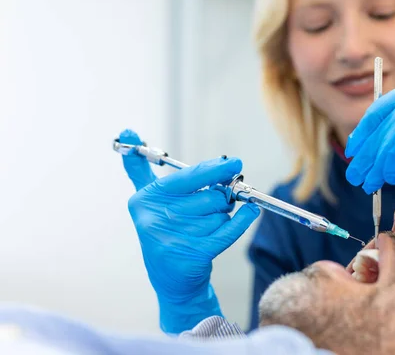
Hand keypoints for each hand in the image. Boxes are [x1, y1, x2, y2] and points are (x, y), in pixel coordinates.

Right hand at [119, 130, 259, 332]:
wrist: (171, 279)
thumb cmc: (166, 230)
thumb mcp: (149, 200)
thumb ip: (139, 168)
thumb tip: (127, 132)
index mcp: (144, 200)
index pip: (188, 177)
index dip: (213, 170)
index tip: (232, 163)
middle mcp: (155, 219)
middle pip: (210, 196)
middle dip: (221, 198)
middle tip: (219, 202)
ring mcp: (173, 238)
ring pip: (220, 214)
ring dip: (223, 216)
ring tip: (209, 225)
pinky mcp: (193, 255)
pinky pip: (228, 230)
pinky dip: (243, 220)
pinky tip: (250, 212)